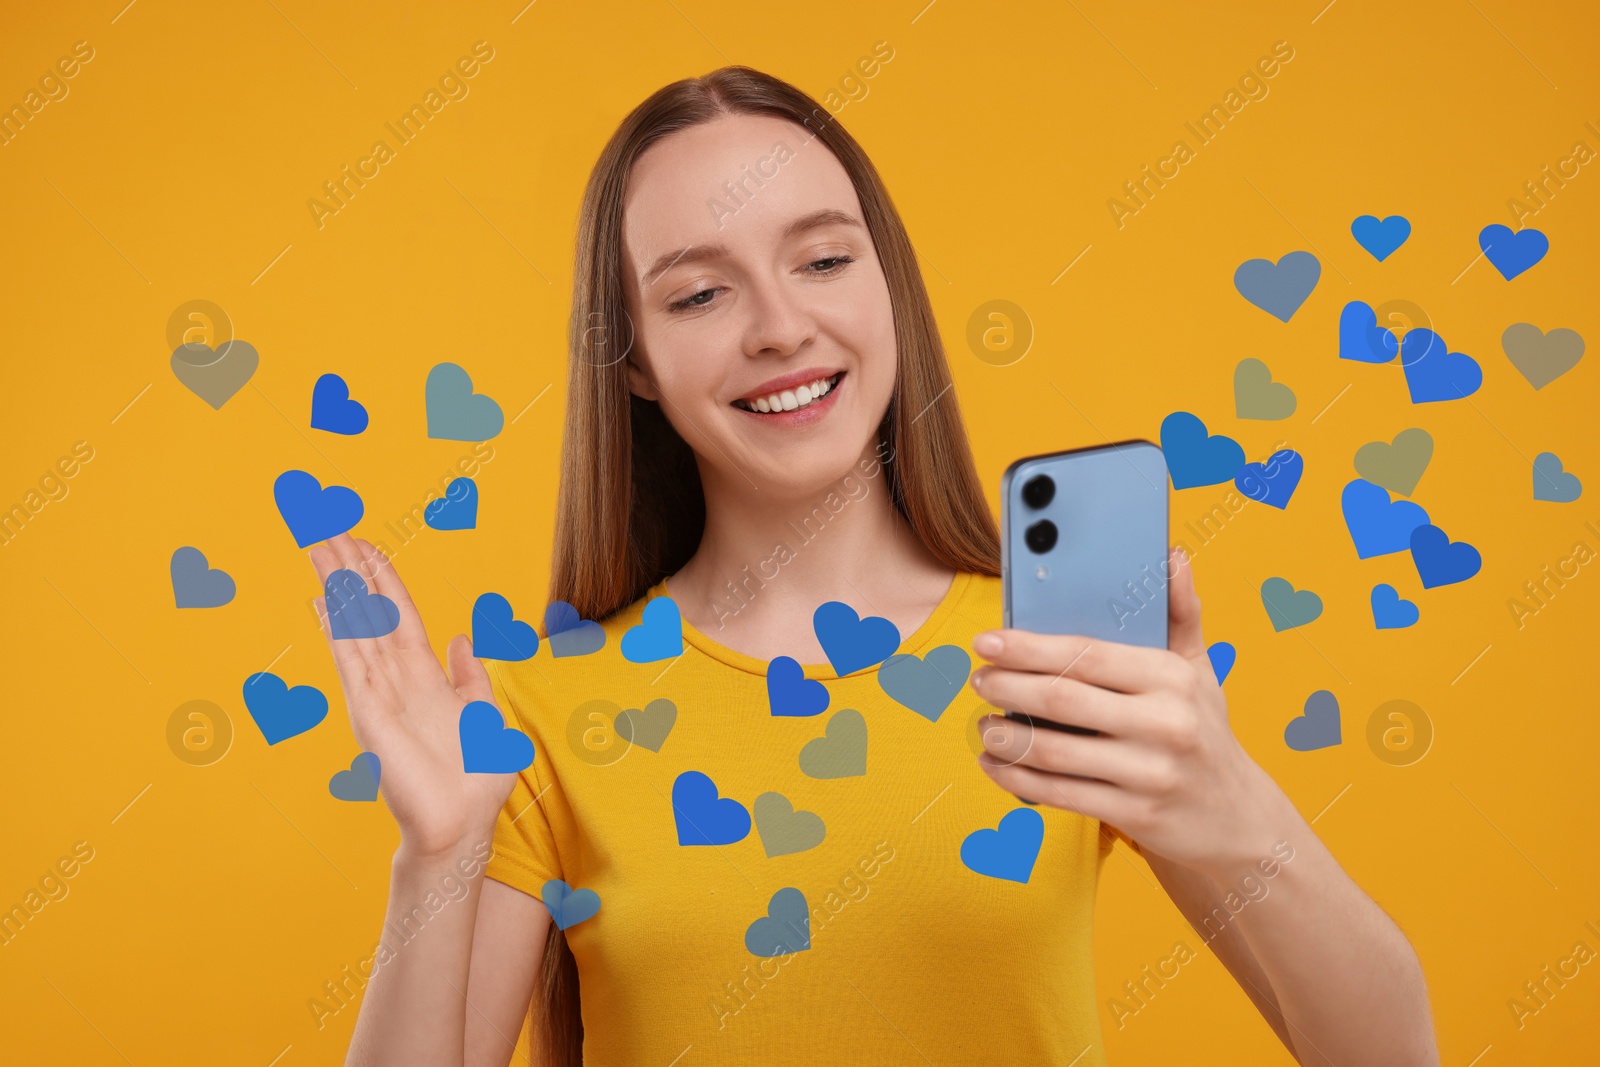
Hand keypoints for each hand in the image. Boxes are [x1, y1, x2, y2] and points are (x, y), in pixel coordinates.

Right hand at [309, 533, 514, 859]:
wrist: (462, 826)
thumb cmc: (474, 779)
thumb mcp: (486, 713)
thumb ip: (471, 676)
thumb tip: (461, 640)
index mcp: (424, 675)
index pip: (398, 612)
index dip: (383, 576)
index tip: (365, 541)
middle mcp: (397, 678)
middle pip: (369, 610)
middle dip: (350, 568)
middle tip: (326, 527)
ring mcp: (379, 694)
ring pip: (356, 627)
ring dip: (339, 586)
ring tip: (319, 548)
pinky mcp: (370, 714)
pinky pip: (351, 662)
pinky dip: (338, 631)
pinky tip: (324, 601)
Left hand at [970, 547, 1293, 875]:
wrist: (1238, 817)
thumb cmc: (1204, 730)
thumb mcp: (1200, 669)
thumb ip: (1181, 612)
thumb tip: (1172, 556)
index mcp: (1171, 678)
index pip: (1086, 655)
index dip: (1029, 647)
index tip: (987, 641)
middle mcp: (1164, 722)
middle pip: (1063, 700)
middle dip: (1007, 687)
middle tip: (978, 680)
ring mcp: (1150, 772)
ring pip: (1056, 753)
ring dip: (1008, 738)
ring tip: (984, 726)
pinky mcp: (1137, 814)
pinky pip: (1062, 795)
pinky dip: (1019, 780)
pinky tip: (997, 766)